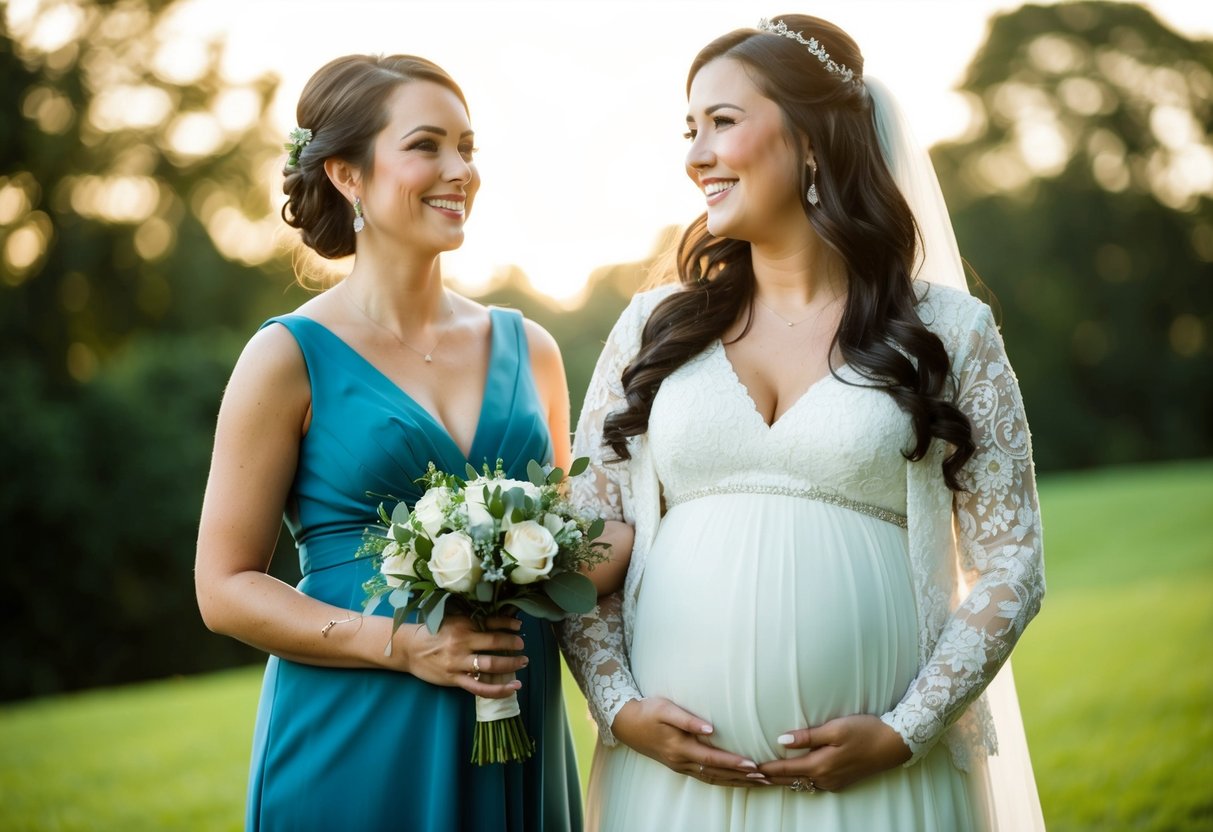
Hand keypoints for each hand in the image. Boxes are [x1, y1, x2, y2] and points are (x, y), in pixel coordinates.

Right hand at [394, 615, 526, 698]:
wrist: (408, 649)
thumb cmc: (432, 633)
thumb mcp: (452, 620)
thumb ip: (473, 622)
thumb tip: (500, 621)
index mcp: (463, 624)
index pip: (492, 622)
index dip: (509, 625)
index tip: (519, 627)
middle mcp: (462, 642)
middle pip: (495, 642)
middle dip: (513, 644)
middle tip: (523, 646)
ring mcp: (458, 662)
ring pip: (490, 664)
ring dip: (511, 664)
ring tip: (522, 663)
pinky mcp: (454, 679)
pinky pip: (480, 687)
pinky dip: (499, 689)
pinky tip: (513, 688)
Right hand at [612, 697, 769, 786]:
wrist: (626, 723)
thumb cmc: (647, 711)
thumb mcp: (665, 708)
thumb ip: (687, 719)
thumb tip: (710, 728)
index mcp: (679, 747)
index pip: (712, 758)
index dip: (733, 762)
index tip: (753, 765)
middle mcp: (681, 761)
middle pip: (716, 773)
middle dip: (741, 776)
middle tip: (765, 778)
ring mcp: (680, 766)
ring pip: (713, 778)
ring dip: (735, 782)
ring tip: (757, 783)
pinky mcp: (679, 766)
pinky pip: (706, 777)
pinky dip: (723, 780)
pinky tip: (734, 780)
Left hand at [757, 714, 911, 791]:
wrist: (894, 744)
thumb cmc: (865, 731)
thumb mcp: (835, 728)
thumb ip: (808, 736)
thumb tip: (781, 739)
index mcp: (820, 765)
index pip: (785, 769)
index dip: (765, 768)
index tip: (748, 767)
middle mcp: (824, 779)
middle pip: (790, 780)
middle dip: (770, 777)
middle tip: (749, 774)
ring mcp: (833, 782)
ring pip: (801, 783)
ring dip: (784, 779)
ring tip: (766, 775)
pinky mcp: (841, 781)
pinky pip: (813, 783)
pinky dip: (799, 779)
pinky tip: (794, 774)